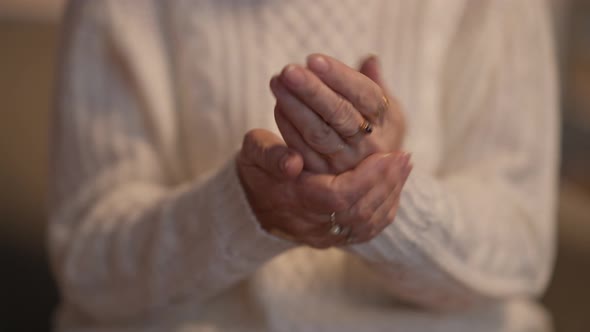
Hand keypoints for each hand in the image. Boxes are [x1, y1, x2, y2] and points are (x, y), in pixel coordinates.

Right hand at [236, 129, 411, 246]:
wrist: (250, 204)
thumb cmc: (256, 170)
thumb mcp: (253, 153)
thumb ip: (269, 153)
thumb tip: (292, 162)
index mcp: (296, 201)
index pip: (341, 197)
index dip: (368, 177)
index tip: (388, 154)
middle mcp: (314, 225)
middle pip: (361, 211)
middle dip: (387, 182)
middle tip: (405, 157)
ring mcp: (325, 236)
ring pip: (368, 224)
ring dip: (390, 194)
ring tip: (403, 168)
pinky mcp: (334, 239)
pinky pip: (366, 230)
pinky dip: (385, 208)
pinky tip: (393, 187)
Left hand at [270, 54, 405, 173]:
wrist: (369, 178)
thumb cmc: (374, 131)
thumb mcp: (385, 110)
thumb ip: (373, 83)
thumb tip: (370, 60)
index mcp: (387, 121)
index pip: (366, 95)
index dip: (340, 76)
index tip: (313, 59)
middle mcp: (369, 145)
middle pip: (340, 114)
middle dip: (312, 90)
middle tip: (288, 70)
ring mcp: (345, 163)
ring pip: (319, 133)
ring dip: (295, 106)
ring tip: (277, 82)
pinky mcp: (323, 177)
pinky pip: (304, 151)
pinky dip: (289, 127)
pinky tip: (278, 105)